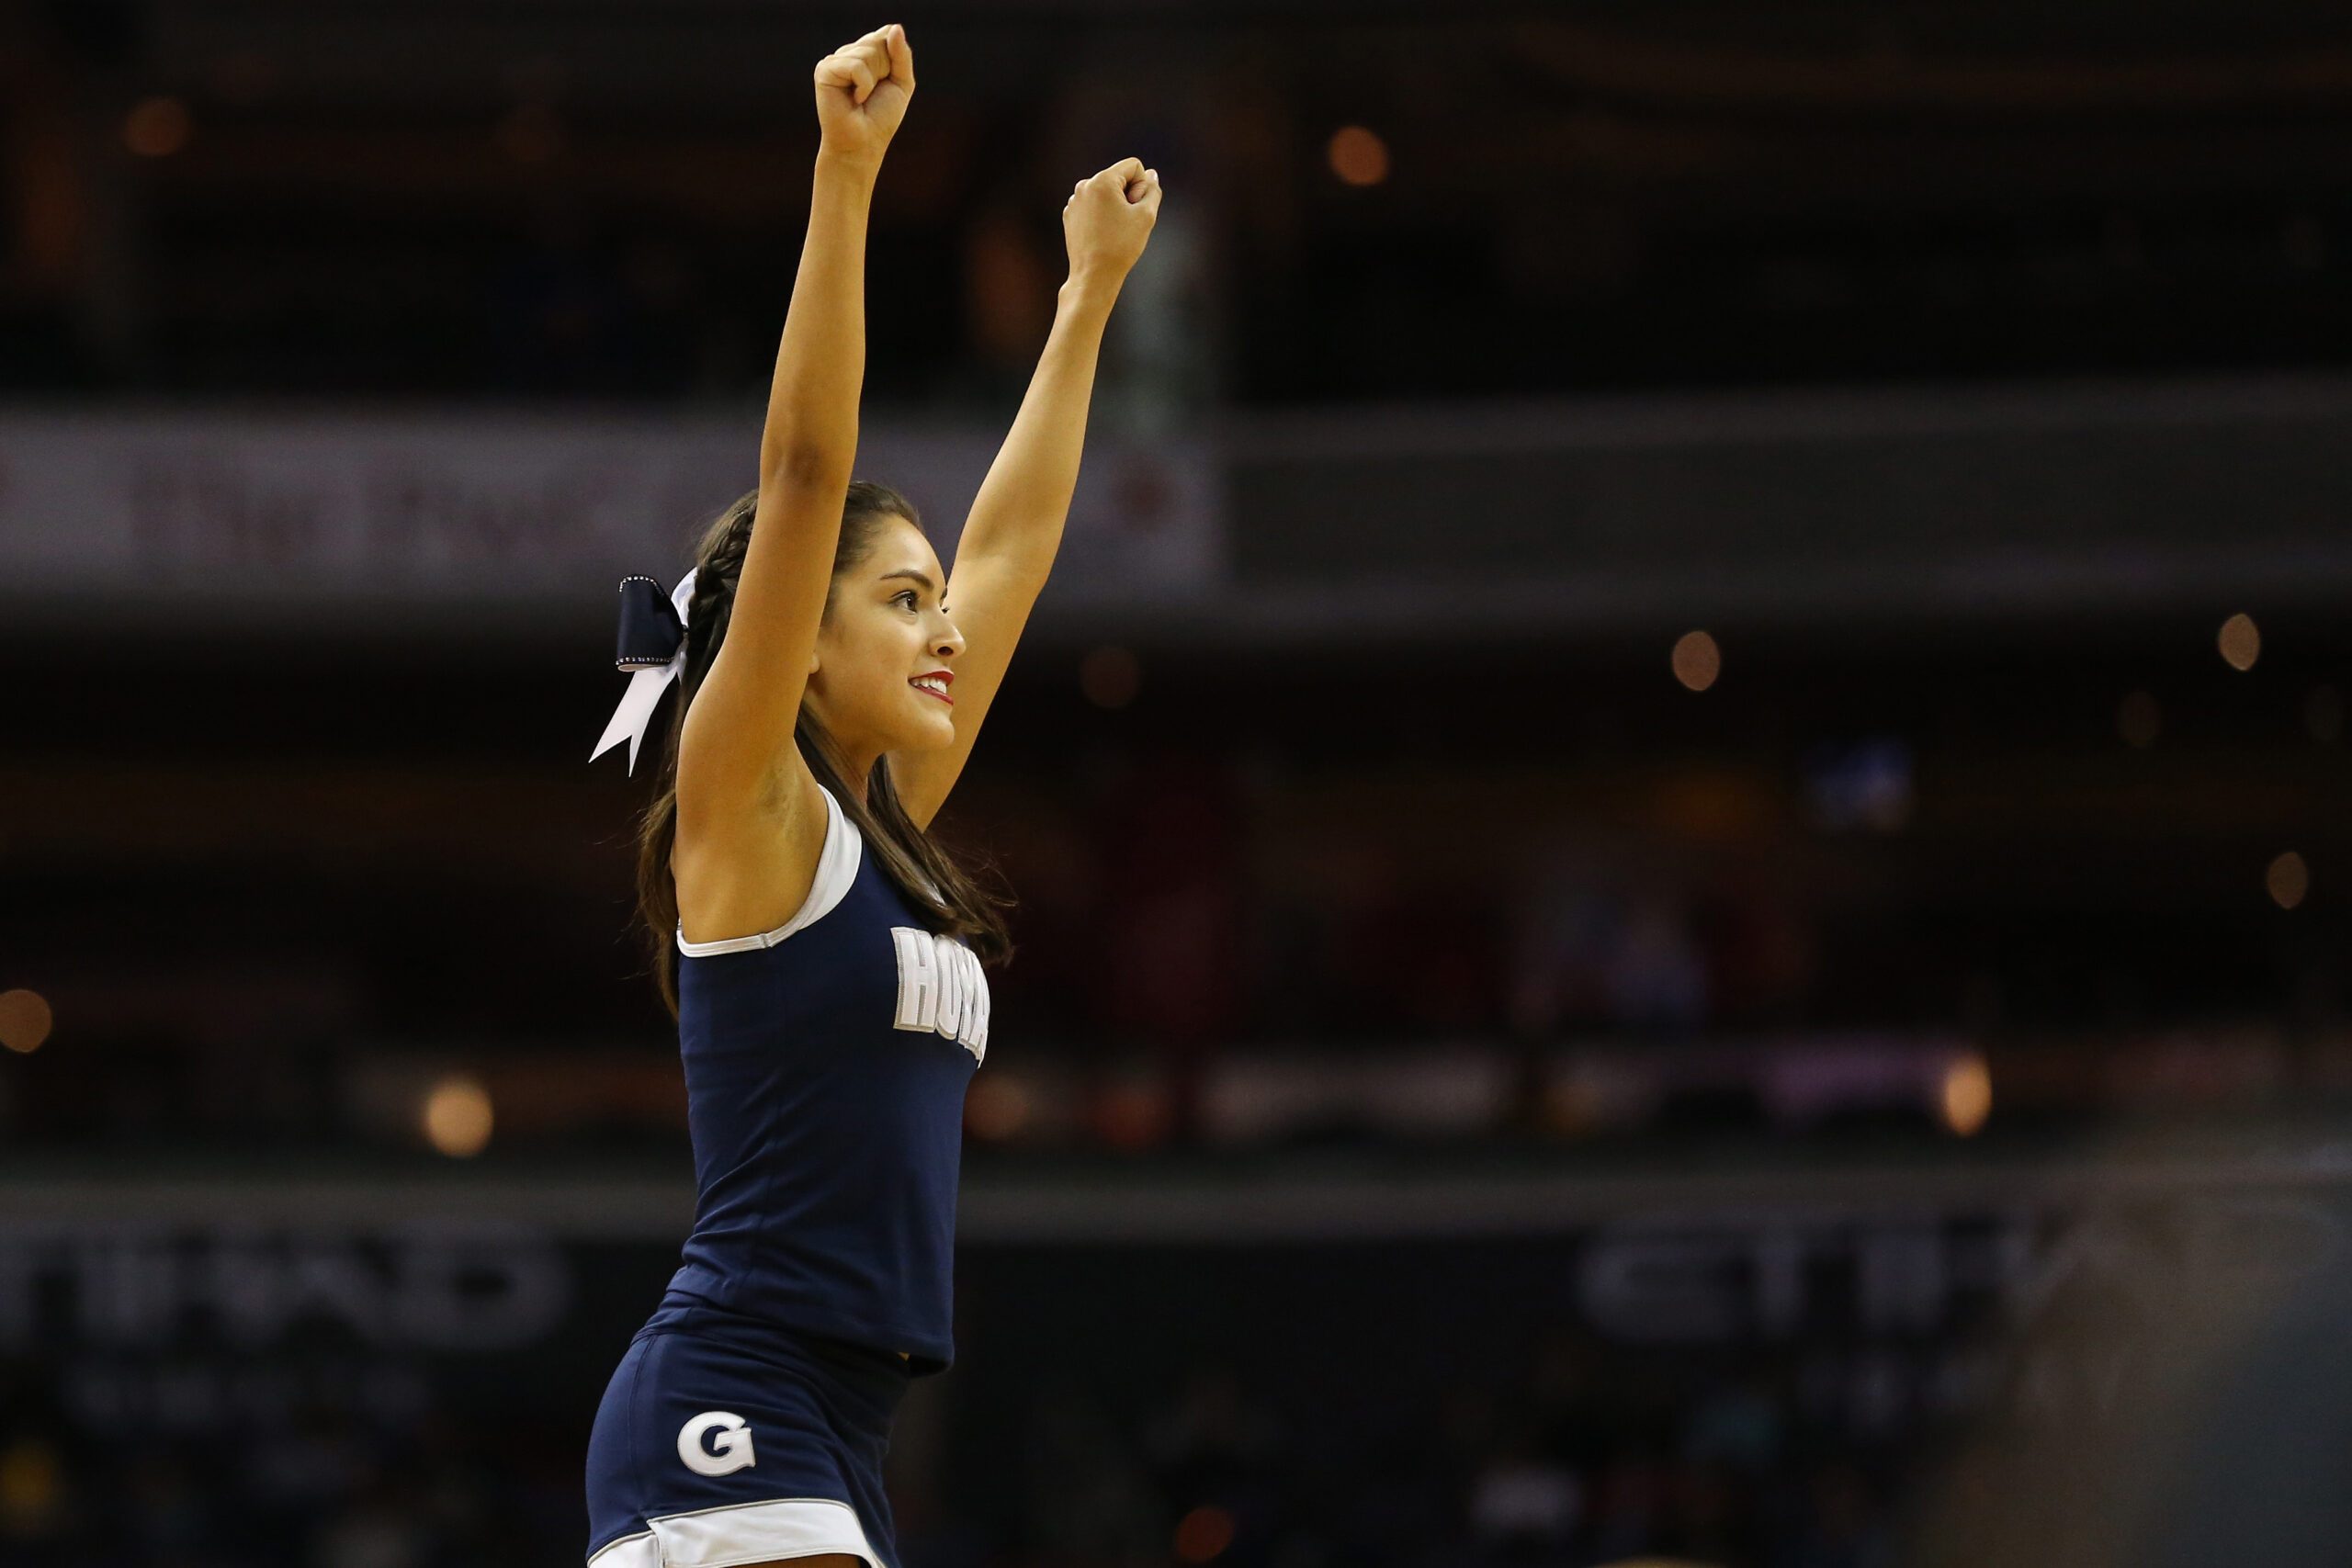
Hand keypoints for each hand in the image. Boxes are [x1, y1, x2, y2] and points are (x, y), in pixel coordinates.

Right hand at [813, 23, 913, 167]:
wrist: (863, 145)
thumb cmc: (880, 118)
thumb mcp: (901, 83)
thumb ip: (902, 54)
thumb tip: (895, 27)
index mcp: (863, 53)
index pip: (886, 35)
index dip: (893, 61)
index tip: (885, 82)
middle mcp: (847, 53)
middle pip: (878, 42)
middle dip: (884, 72)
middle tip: (872, 94)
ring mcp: (834, 60)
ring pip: (867, 53)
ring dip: (873, 81)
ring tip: (861, 98)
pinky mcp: (824, 70)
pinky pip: (856, 66)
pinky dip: (863, 85)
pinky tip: (855, 100)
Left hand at [1062, 158, 1161, 286]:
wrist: (1094, 275)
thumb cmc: (1121, 246)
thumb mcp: (1146, 215)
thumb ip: (1152, 190)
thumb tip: (1151, 174)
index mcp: (1101, 181)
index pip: (1133, 166)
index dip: (1142, 186)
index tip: (1135, 208)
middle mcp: (1084, 186)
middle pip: (1118, 178)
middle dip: (1127, 195)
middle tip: (1126, 222)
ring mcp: (1074, 201)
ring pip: (1105, 193)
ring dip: (1115, 206)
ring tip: (1114, 230)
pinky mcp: (1070, 215)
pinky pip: (1093, 206)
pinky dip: (1101, 216)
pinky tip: (1103, 235)